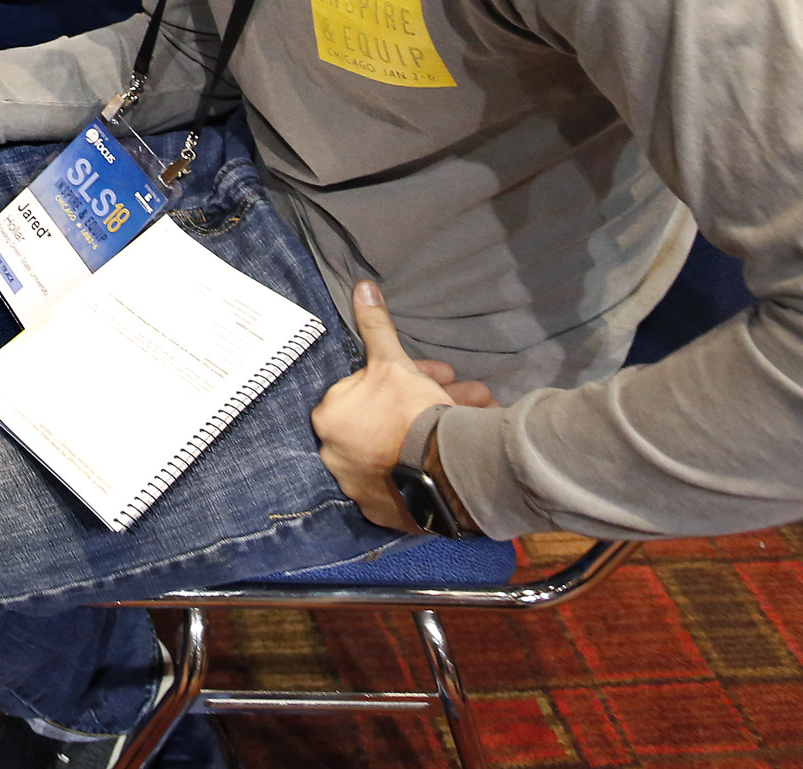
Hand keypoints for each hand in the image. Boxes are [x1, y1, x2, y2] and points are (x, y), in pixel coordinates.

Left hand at [310, 280, 494, 532]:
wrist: (442, 471)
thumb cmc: (411, 411)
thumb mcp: (393, 362)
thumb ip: (374, 328)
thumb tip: (362, 288)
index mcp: (330, 417)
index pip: (366, 390)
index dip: (405, 379)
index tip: (437, 376)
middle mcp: (334, 455)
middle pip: (384, 420)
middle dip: (425, 405)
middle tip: (464, 398)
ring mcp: (357, 487)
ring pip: (398, 451)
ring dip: (430, 436)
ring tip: (472, 425)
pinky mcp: (383, 512)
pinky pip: (405, 485)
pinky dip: (424, 469)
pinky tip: (450, 458)